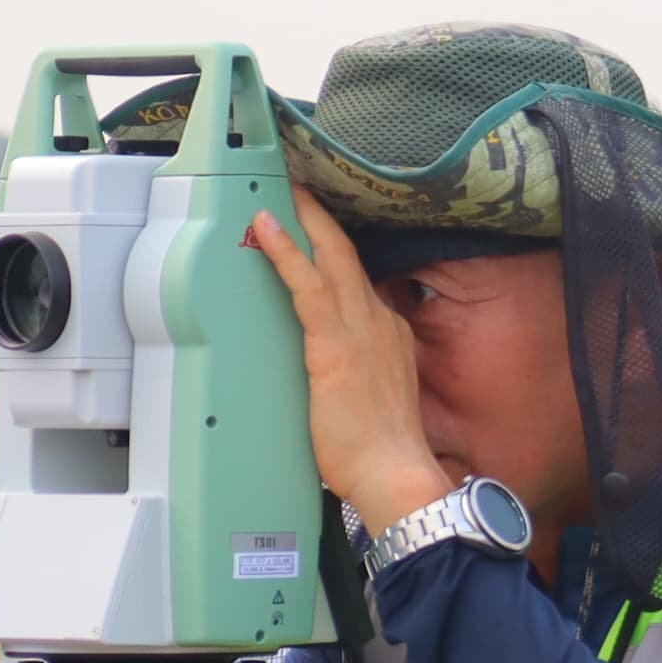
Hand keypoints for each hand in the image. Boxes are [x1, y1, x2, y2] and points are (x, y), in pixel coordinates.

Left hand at [242, 186, 447, 537]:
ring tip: (286, 192)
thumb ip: (354, 376)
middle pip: (350, 258)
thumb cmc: (381, 451)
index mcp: (390, 337)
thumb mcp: (373, 401)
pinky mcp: (334, 343)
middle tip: (304, 190)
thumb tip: (331, 377)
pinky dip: (286, 251)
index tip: (326, 239)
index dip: (340, 257)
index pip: (363, 284)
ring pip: (331, 258)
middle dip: (325, 221)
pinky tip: (268, 228)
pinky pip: (307, 283)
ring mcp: (360, 330)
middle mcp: (379, 324)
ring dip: (307, 220)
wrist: (394, 472)